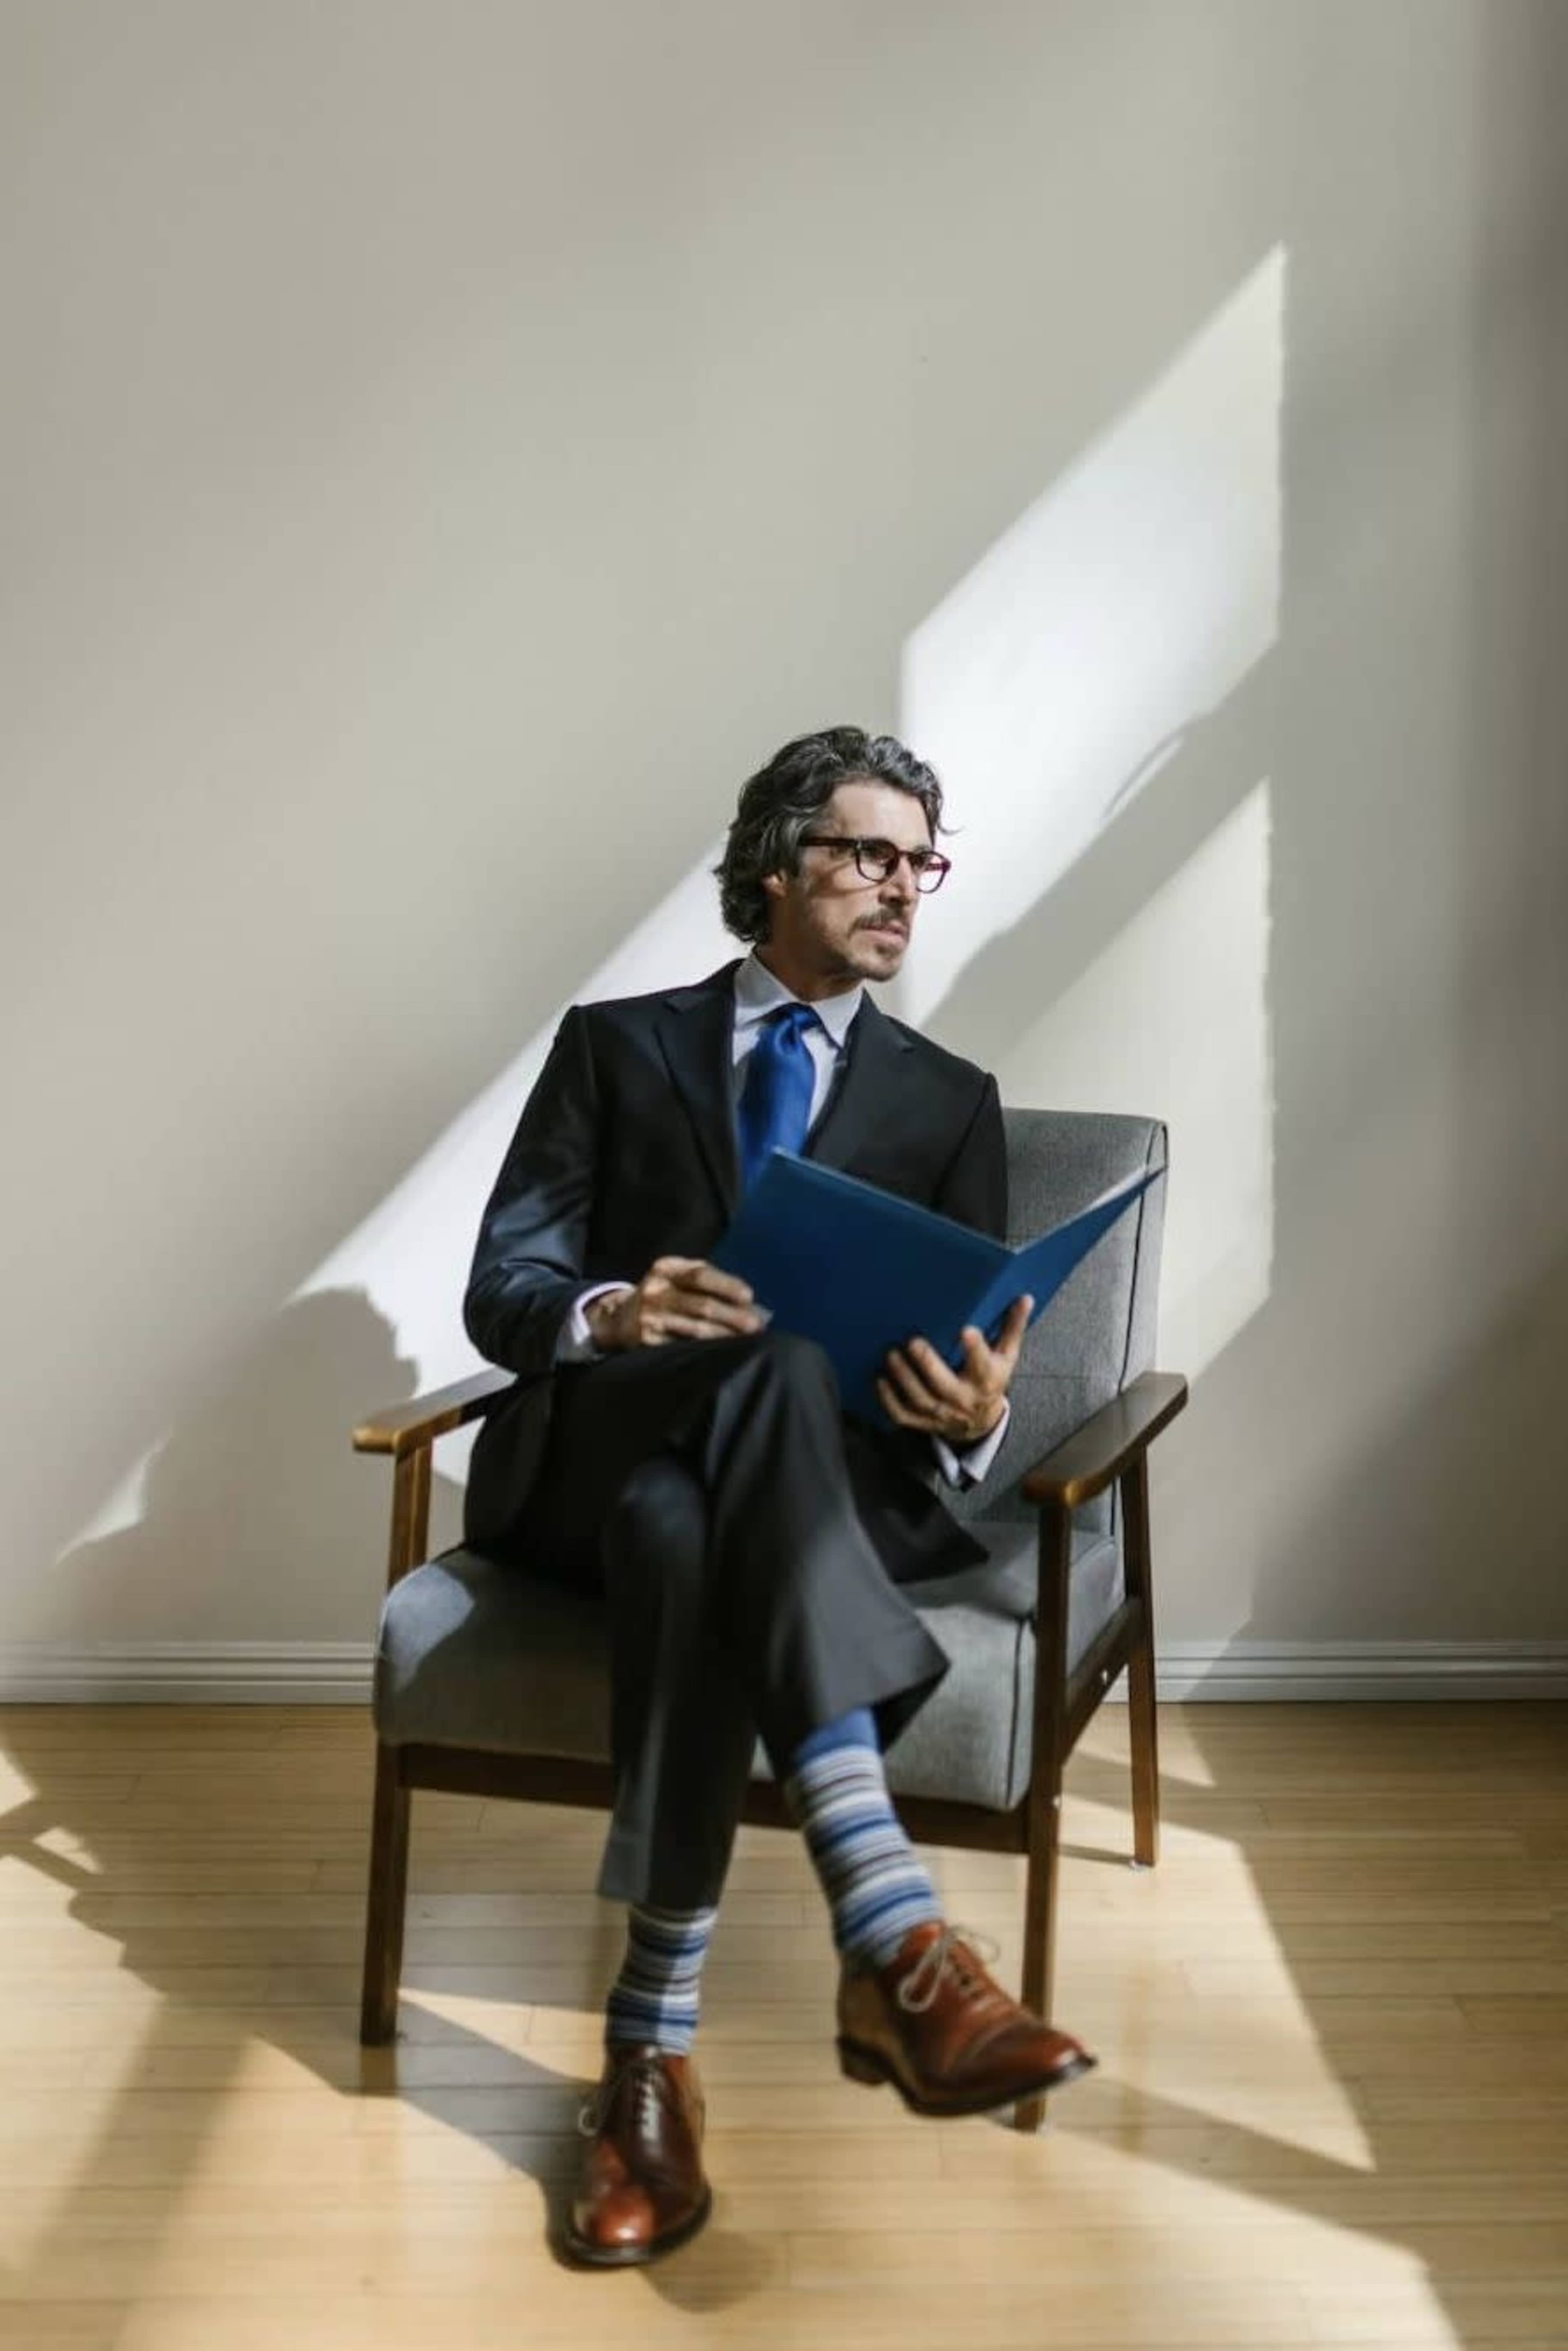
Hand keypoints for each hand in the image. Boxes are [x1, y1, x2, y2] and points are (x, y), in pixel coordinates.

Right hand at [584, 1259, 764, 1350]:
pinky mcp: (647, 1340)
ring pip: (695, 1329)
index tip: (749, 1297)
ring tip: (745, 1341)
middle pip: (701, 1305)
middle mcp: (656, 1290)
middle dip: (732, 1316)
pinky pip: (683, 1346)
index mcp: (666, 1269)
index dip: (727, 1285)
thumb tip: (746, 1301)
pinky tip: (721, 1352)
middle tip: (755, 1326)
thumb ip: (706, 1280)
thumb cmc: (662, 1294)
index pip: (700, 1275)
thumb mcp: (675, 1277)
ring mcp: (650, 1317)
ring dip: (724, 1336)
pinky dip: (705, 1350)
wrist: (619, 1317)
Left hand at [876, 1295, 1032, 1445]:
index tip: (966, 1330)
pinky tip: (880, 1380)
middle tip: (913, 1342)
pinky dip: (889, 1400)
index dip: (975, 1349)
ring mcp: (942, 1413)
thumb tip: (1024, 1298)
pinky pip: (903, 1415)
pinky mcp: (923, 1422)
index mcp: (986, 1380)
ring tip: (891, 1355)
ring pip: (920, 1399)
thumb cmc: (992, 1381)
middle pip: (944, 1385)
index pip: (983, 1365)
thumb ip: (1012, 1328)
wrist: (980, 1423)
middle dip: (928, 1364)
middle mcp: (963, 1399)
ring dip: (904, 1378)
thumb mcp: (1007, 1357)